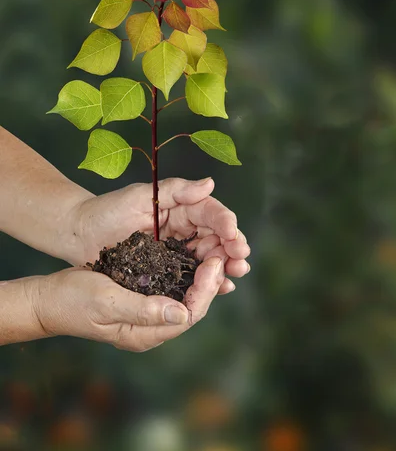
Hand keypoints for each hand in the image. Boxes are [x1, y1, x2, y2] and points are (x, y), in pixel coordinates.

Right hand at [34, 256, 224, 351]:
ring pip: (186, 298)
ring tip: (214, 252)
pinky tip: (194, 256)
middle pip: (192, 308)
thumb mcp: (106, 301)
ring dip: (202, 277)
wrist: (49, 298)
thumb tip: (182, 314)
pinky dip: (187, 274)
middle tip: (220, 254)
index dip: (206, 291)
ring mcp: (148, 316)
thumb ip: (143, 310)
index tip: (214, 263)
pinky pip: (174, 289)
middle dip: (210, 283)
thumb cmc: (73, 300)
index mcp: (143, 334)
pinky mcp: (144, 301)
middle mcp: (150, 329)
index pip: (188, 316)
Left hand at [71, 178, 250, 293]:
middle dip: (233, 246)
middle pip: (217, 236)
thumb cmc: (106, 210)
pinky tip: (223, 288)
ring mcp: (178, 250)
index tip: (233, 233)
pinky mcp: (170, 271)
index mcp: (181, 207)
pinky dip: (211, 281)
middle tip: (241, 258)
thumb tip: (210, 183)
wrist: (79, 235)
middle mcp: (185, 228)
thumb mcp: (140, 195)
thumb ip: (176, 191)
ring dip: (227, 264)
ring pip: (211, 257)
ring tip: (237, 272)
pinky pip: (195, 275)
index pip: (210, 212)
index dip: (225, 222)